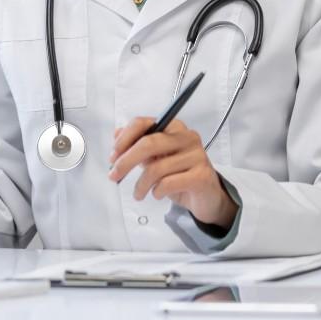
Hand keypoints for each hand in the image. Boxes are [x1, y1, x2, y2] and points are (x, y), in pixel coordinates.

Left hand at [108, 118, 235, 229]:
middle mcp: (187, 137)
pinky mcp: (201, 176)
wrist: (207, 197)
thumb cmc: (180, 174)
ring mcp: (196, 155)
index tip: (113, 156)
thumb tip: (117, 133)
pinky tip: (157, 194)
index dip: (124, 139)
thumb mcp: (156, 158)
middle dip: (126, 161)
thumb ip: (138, 144)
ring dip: (141, 184)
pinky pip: (168, 183)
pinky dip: (157, 191)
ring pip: (156, 168)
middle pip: (148, 143)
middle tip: (114, 175)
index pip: (143, 123)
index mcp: (173, 127)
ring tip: (138, 193)